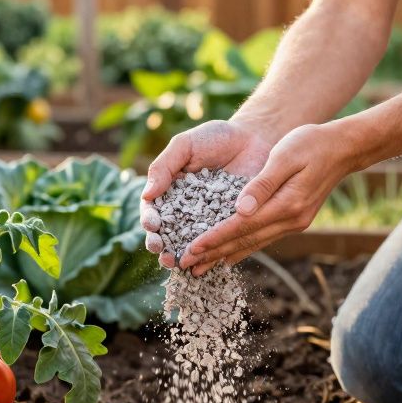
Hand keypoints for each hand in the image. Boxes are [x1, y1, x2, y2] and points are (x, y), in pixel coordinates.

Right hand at [141, 119, 276, 267]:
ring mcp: (208, 220)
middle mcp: (186, 210)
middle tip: (163, 254)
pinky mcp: (230, 226)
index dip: (150, 220)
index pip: (153, 210)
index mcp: (169, 192)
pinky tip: (207, 264)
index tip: (152, 225)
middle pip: (168, 233)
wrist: (255, 138)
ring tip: (180, 264)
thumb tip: (147, 194)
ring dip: (183, 256)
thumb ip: (164, 166)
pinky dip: (212, 256)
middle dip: (163, 246)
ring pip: (191, 243)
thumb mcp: (185, 145)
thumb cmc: (216, 138)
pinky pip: (219, 244)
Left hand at [178, 123, 351, 273]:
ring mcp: (295, 223)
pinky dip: (244, 248)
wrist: (343, 148)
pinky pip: (264, 238)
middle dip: (214, 254)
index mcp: (286, 204)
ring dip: (226, 255)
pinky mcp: (295, 220)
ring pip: (254, 244)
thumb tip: (240, 210)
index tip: (191, 249)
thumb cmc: (312, 143)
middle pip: (245, 241)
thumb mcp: (285, 155)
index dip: (215, 238)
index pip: (242, 226)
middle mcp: (291, 220)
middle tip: (186, 265)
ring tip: (201, 267)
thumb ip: (263, 183)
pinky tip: (229, 255)